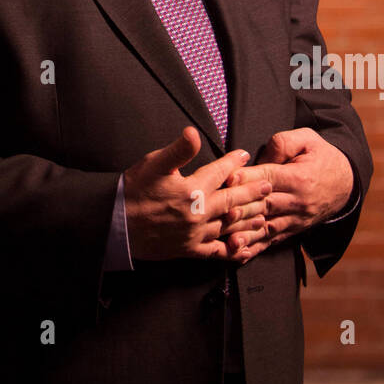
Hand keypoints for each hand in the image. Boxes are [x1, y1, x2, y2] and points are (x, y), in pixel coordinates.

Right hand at [123, 126, 272, 262]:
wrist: (116, 224)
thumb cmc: (133, 190)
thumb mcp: (154, 164)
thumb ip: (178, 150)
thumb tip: (194, 132)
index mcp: (192, 189)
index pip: (220, 173)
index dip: (234, 162)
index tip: (244, 155)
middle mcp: (198, 213)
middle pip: (233, 201)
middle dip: (252, 192)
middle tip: (268, 186)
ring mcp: (195, 234)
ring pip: (230, 226)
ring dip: (248, 219)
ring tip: (263, 214)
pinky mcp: (189, 250)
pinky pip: (217, 251)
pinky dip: (232, 249)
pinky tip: (243, 248)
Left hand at [225, 128, 354, 259]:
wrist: (347, 183)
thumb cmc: (322, 156)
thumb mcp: (308, 139)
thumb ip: (283, 143)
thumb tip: (261, 157)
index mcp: (299, 177)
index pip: (269, 177)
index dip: (247, 178)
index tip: (227, 177)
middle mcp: (297, 201)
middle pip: (265, 205)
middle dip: (241, 208)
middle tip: (219, 210)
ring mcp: (296, 218)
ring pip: (267, 227)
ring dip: (246, 234)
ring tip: (226, 239)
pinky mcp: (293, 229)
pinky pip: (273, 241)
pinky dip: (256, 248)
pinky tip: (239, 253)